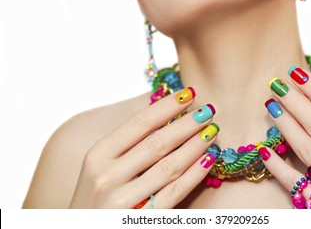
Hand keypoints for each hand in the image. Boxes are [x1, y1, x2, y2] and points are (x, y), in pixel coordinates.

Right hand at [69, 87, 218, 207]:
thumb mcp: (100, 166)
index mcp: (98, 155)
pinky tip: (209, 159)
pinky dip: (195, 173)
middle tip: (209, 110)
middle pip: (158, 142)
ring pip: (170, 166)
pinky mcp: (142, 220)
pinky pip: (175, 192)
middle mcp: (107, 176)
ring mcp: (123, 201)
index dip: (167, 107)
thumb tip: (163, 112)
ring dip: (196, 146)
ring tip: (213, 131)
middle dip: (188, 124)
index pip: (139, 123)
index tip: (189, 93)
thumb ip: (127, 143)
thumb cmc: (97, 196)